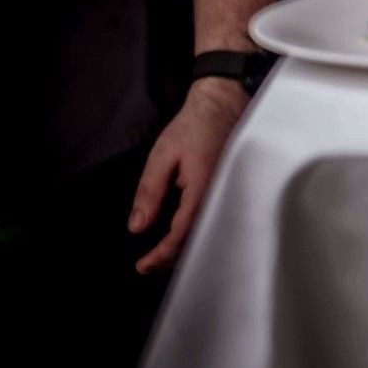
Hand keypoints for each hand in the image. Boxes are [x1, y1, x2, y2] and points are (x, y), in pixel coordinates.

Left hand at [130, 78, 245, 273]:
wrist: (224, 102)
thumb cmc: (193, 126)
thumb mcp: (163, 155)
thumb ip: (150, 191)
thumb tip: (137, 227)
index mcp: (203, 189)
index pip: (181, 234)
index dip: (160, 254)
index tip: (141, 265)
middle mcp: (220, 196)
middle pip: (196, 239)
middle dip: (171, 257)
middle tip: (147, 264)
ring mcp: (228, 193)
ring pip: (206, 231)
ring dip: (184, 247)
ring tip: (160, 253)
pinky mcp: (229, 188)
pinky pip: (212, 218)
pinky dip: (195, 232)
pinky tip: (181, 232)